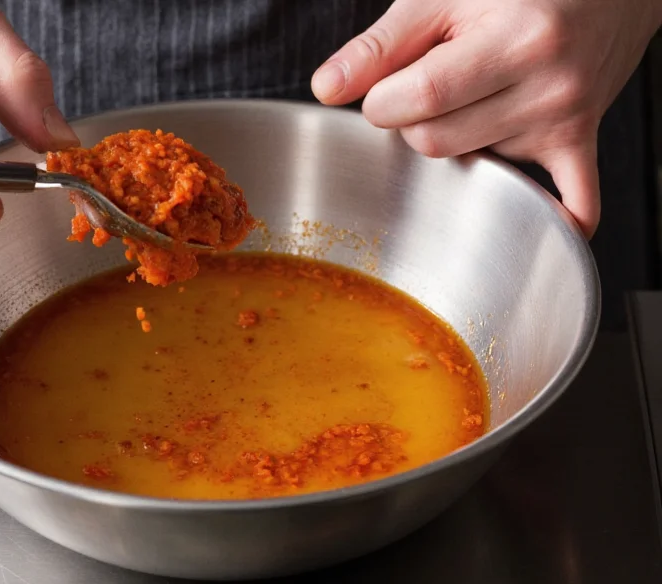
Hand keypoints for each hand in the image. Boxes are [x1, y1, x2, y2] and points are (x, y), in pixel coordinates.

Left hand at [312, 0, 661, 237]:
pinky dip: (550, 218)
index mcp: (513, 41)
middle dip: (412, 120)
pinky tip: (527, 215)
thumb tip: (326, 89)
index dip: (381, 101)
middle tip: (432, 86)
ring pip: (470, 167)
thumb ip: (378, 47)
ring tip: (475, 97)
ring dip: (456, 140)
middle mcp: (546, 86)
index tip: (383, 90)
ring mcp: (565, 121)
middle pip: (435, 143)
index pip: (418, 101)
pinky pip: (573, 204)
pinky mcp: (580, 144)